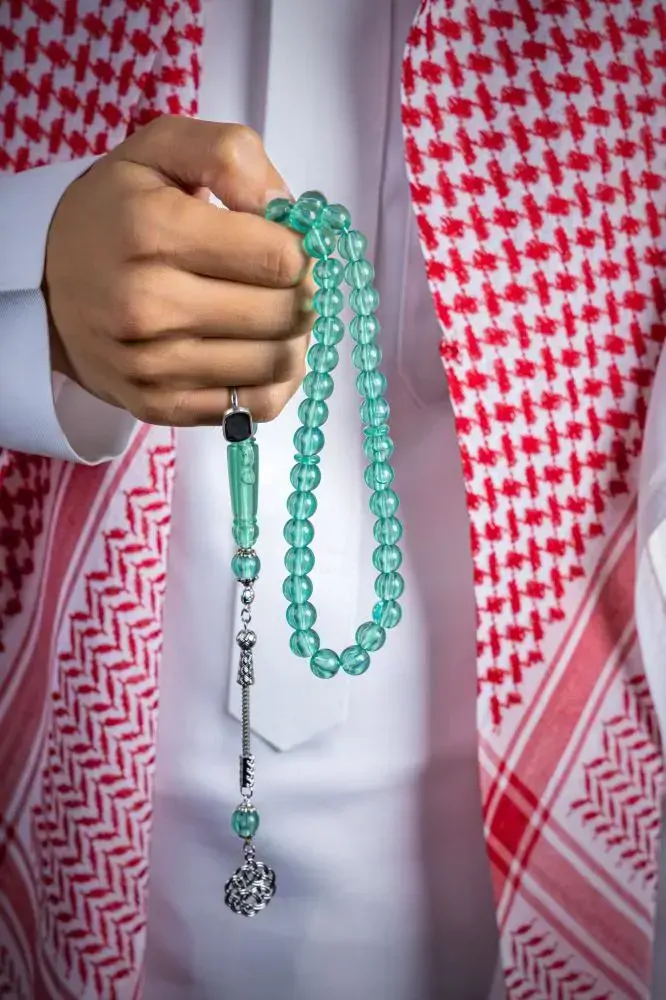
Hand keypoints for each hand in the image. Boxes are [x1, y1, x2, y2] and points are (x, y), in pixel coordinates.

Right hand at [44, 116, 312, 424]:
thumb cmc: (115, 211)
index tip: (288, 244)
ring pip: (278, 363)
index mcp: (154, 230)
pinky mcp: (159, 405)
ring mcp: (152, 364)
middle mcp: (149, 305)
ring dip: (293, 338)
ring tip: (271, 313)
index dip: (302, 249)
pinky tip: (259, 352)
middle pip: (285, 313)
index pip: (280, 256)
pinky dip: (275, 380)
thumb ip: (230, 156)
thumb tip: (286, 208)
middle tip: (286, 281)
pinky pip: (256, 406)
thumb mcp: (161, 149)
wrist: (45, 283)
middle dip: (303, 293)